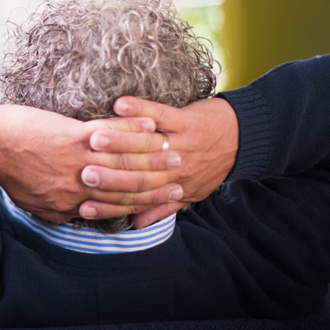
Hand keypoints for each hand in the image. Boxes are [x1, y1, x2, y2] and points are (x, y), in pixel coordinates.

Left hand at [0, 104, 184, 223]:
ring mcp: (77, 160)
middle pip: (128, 185)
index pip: (117, 206)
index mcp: (72, 203)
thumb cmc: (9, 173)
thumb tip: (80, 215)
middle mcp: (80, 186)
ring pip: (124, 161)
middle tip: (181, 173)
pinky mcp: (72, 136)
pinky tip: (150, 123)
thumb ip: (62, 211)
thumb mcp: (36, 205)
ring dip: (153, 154)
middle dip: (158, 180)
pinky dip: (132, 129)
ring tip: (173, 148)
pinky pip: (110, 134)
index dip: (145, 203)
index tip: (167, 196)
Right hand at [79, 96, 238, 227]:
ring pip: (145, 146)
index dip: (108, 204)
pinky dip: (140, 109)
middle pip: (137, 174)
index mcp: (173, 188)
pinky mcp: (187, 121)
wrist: (247, 139)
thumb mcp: (191, 193)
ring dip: (119, 141)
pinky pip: (161, 114)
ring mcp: (181, 144)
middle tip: (82, 174)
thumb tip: (134, 225)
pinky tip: (119, 105)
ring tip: (93, 139)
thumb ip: (161, 208)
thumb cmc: (213, 166)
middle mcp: (176, 170)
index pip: (136, 200)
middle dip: (108, 174)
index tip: (82, 205)